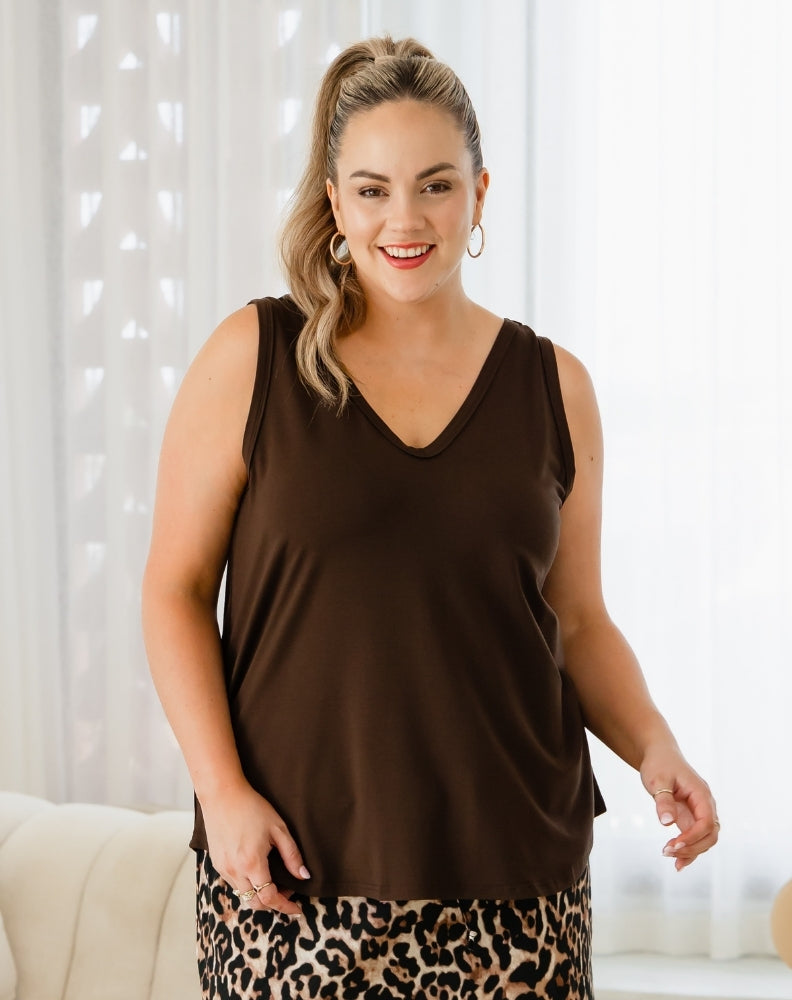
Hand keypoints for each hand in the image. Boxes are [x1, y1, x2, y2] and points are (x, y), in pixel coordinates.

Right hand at [200, 780, 310, 913]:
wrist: (222, 795)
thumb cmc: (252, 807)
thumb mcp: (278, 828)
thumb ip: (292, 855)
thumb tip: (304, 876)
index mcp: (252, 863)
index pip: (269, 898)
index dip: (285, 907)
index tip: (297, 909)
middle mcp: (235, 871)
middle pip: (255, 903)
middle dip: (273, 904)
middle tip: (288, 894)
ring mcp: (223, 868)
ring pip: (243, 895)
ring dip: (259, 895)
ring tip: (274, 881)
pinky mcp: (217, 863)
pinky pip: (234, 884)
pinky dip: (247, 886)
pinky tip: (257, 872)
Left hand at [640, 747, 719, 870]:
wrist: (660, 755)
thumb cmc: (659, 764)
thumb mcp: (658, 780)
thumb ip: (663, 800)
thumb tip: (667, 822)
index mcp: (701, 794)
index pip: (706, 822)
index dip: (693, 837)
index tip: (674, 844)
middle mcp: (705, 804)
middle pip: (710, 834)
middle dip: (692, 847)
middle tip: (667, 851)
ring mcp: (699, 812)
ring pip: (706, 839)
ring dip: (690, 851)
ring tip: (667, 855)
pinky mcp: (691, 817)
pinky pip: (696, 838)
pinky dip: (689, 851)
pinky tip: (677, 863)